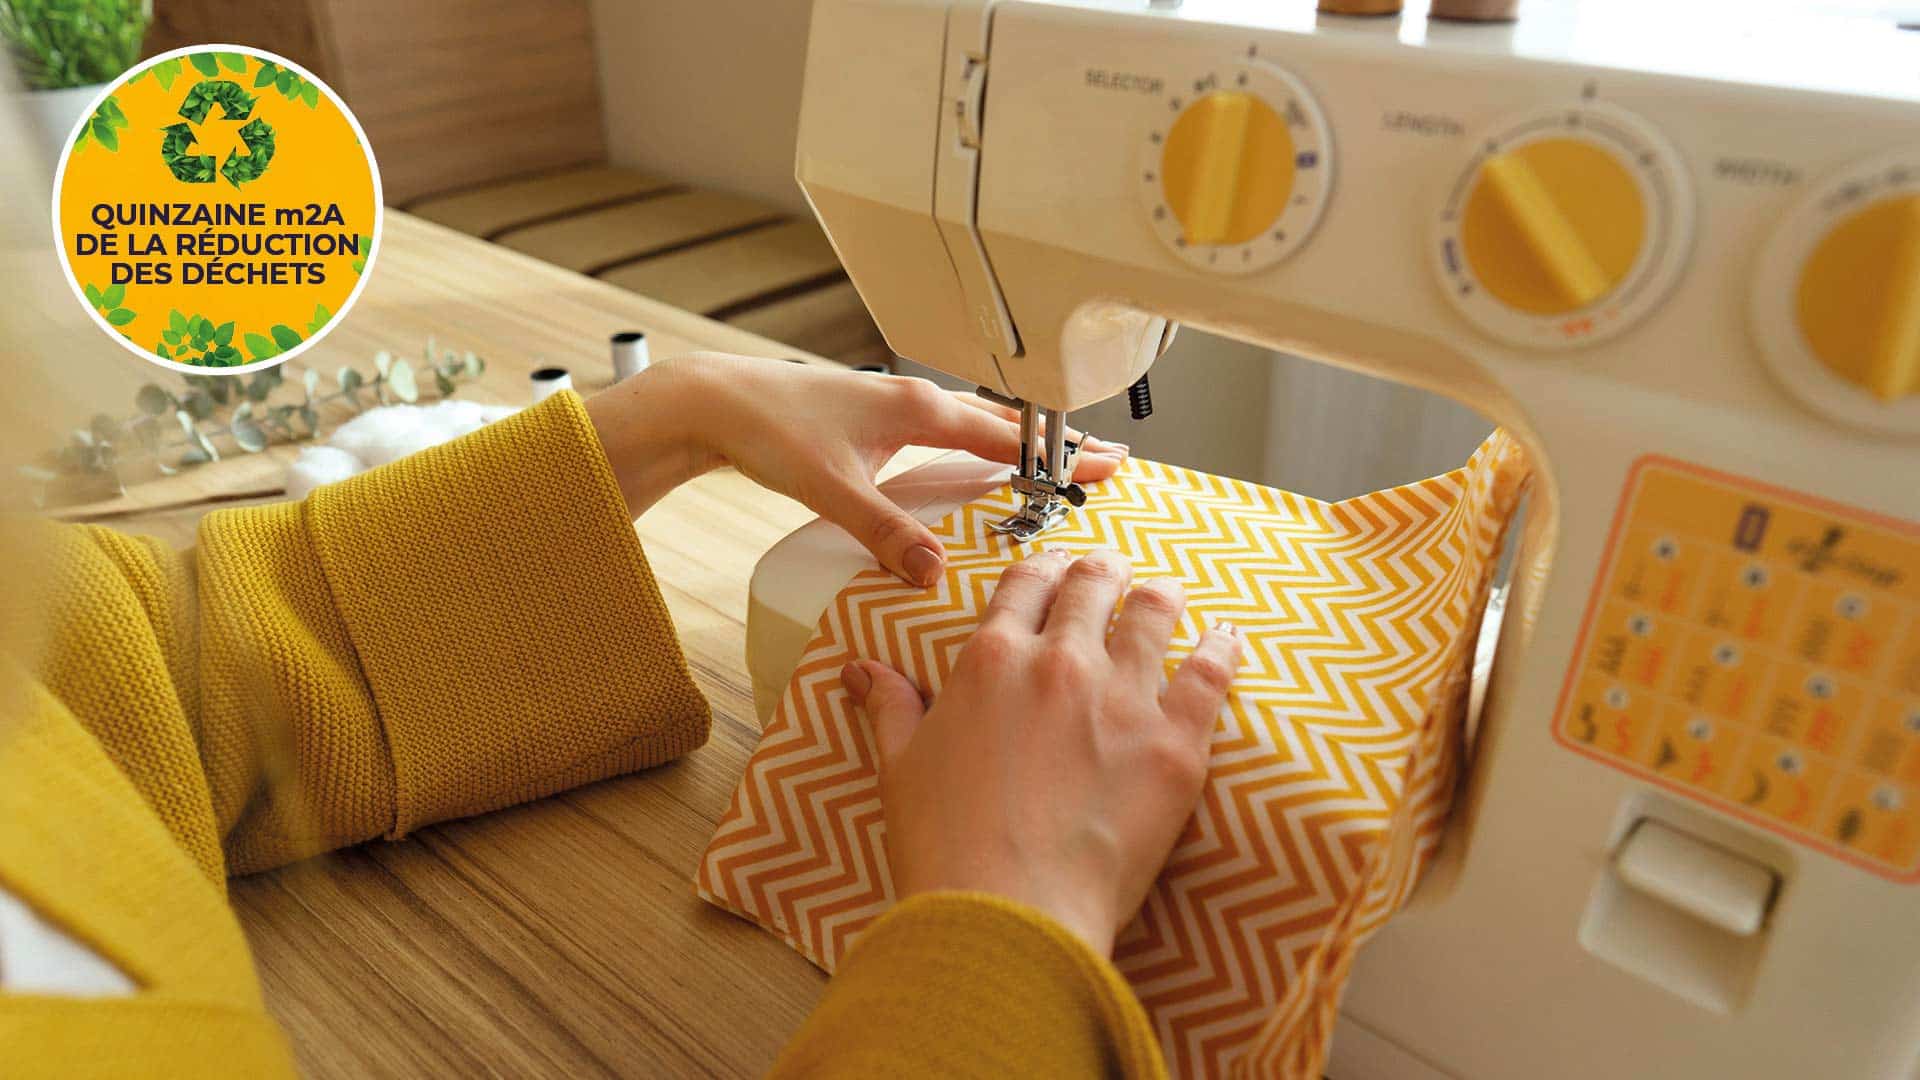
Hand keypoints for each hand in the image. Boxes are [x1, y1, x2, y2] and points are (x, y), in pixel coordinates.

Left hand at [584, 355, 1127, 585]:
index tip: (1108, 464)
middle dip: (1054, 445)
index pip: (1006, 437)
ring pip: (976, 424)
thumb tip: (934, 572)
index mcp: (918, 409)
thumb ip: (885, 530)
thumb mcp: (831, 487)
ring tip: (1055, 461)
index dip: (1058, 456)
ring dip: (1018, 444)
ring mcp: (896, 404)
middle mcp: (915, 399)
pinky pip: (947, 430)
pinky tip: (976, 463)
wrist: (715, 399)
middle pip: (1003, 425)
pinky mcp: (876, 416)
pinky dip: (979, 444)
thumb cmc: (769, 429)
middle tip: (1107, 460)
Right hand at [841, 549, 1244, 953]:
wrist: (1009, 911)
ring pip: (1154, 614)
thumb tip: (860, 671)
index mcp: (992, 659)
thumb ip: (890, 707)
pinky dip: (1223, 649)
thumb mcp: (900, 768)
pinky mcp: (1176, 743)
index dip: (1043, 570)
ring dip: (1159, 597)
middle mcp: (1061, 661)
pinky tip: (1227, 639)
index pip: (1024, 585)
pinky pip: (1211, 674)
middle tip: (1112, 574)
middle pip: (1093, 586)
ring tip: (1165, 595)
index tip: (1056, 569)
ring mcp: (1124, 698)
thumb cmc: (944, 846)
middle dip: (1103, 573)